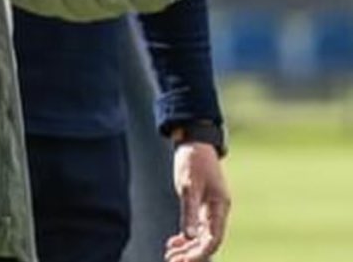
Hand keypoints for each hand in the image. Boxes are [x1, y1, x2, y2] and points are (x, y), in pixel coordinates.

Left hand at [165, 142, 230, 260]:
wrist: (194, 141)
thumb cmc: (192, 160)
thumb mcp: (189, 185)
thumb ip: (189, 211)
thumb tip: (189, 237)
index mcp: (220, 207)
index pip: (214, 239)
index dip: (200, 253)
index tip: (184, 261)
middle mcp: (218, 211)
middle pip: (208, 241)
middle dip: (191, 253)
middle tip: (173, 261)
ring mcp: (210, 209)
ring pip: (201, 236)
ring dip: (187, 247)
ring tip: (170, 255)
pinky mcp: (202, 205)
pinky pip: (196, 227)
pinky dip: (186, 236)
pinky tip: (174, 242)